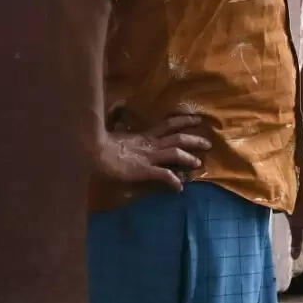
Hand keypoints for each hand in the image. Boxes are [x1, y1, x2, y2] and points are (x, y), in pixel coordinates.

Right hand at [90, 112, 210, 190]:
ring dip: (189, 158)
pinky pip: (163, 174)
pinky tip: (179, 187)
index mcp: (144, 135)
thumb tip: (123, 115)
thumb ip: (124, 127)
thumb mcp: (118, 134)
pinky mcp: (144, 170)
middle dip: (194, 140)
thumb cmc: (102, 144)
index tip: (197, 119)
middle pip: (177, 137)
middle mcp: (150, 144)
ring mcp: (148, 157)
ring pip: (175, 153)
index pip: (168, 124)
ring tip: (199, 163)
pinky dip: (173, 180)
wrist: (94, 151)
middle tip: (208, 143)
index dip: (184, 121)